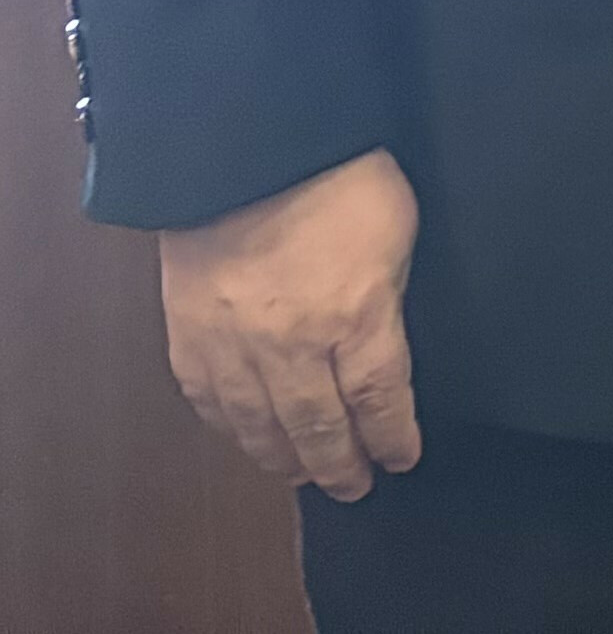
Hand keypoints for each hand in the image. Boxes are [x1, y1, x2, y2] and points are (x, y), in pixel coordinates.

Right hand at [157, 148, 421, 498]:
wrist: (244, 147)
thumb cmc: (338, 176)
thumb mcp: (397, 235)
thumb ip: (388, 299)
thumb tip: (385, 343)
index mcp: (356, 317)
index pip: (380, 400)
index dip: (393, 437)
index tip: (403, 459)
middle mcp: (291, 344)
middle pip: (318, 426)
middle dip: (341, 463)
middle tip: (355, 486)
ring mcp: (233, 343)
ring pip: (259, 424)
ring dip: (283, 457)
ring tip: (304, 474)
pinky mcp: (188, 333)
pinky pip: (210, 398)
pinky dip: (230, 426)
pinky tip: (244, 436)